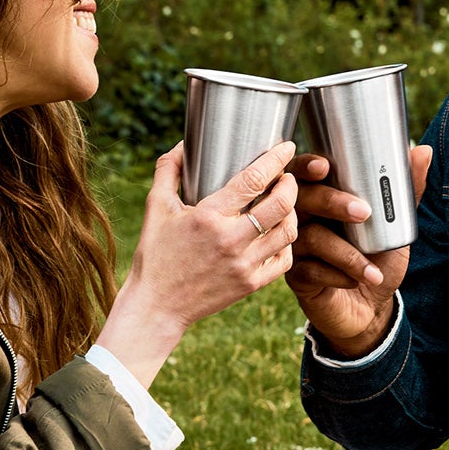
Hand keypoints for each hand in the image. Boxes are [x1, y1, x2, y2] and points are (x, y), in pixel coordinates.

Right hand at [97, 140, 299, 387]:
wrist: (157, 306)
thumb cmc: (155, 254)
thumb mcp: (155, 207)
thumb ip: (168, 170)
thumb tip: (182, 143)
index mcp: (208, 217)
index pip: (254, 179)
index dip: (276, 158)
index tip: (285, 147)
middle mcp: (231, 240)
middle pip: (281, 204)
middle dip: (291, 184)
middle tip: (287, 177)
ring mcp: (244, 265)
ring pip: (288, 232)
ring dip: (293, 212)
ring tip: (285, 203)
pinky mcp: (251, 285)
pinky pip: (284, 260)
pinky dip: (287, 243)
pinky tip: (279, 234)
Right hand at [287, 144, 431, 357]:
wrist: (371, 307)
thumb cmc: (377, 259)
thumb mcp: (396, 226)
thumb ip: (405, 192)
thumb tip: (423, 152)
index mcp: (322, 199)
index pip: (304, 174)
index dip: (307, 166)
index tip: (324, 166)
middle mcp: (304, 219)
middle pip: (302, 199)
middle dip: (331, 202)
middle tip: (362, 212)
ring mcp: (297, 248)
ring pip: (309, 237)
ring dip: (346, 253)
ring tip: (373, 269)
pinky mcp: (297, 277)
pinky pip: (310, 270)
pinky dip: (337, 275)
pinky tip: (355, 282)